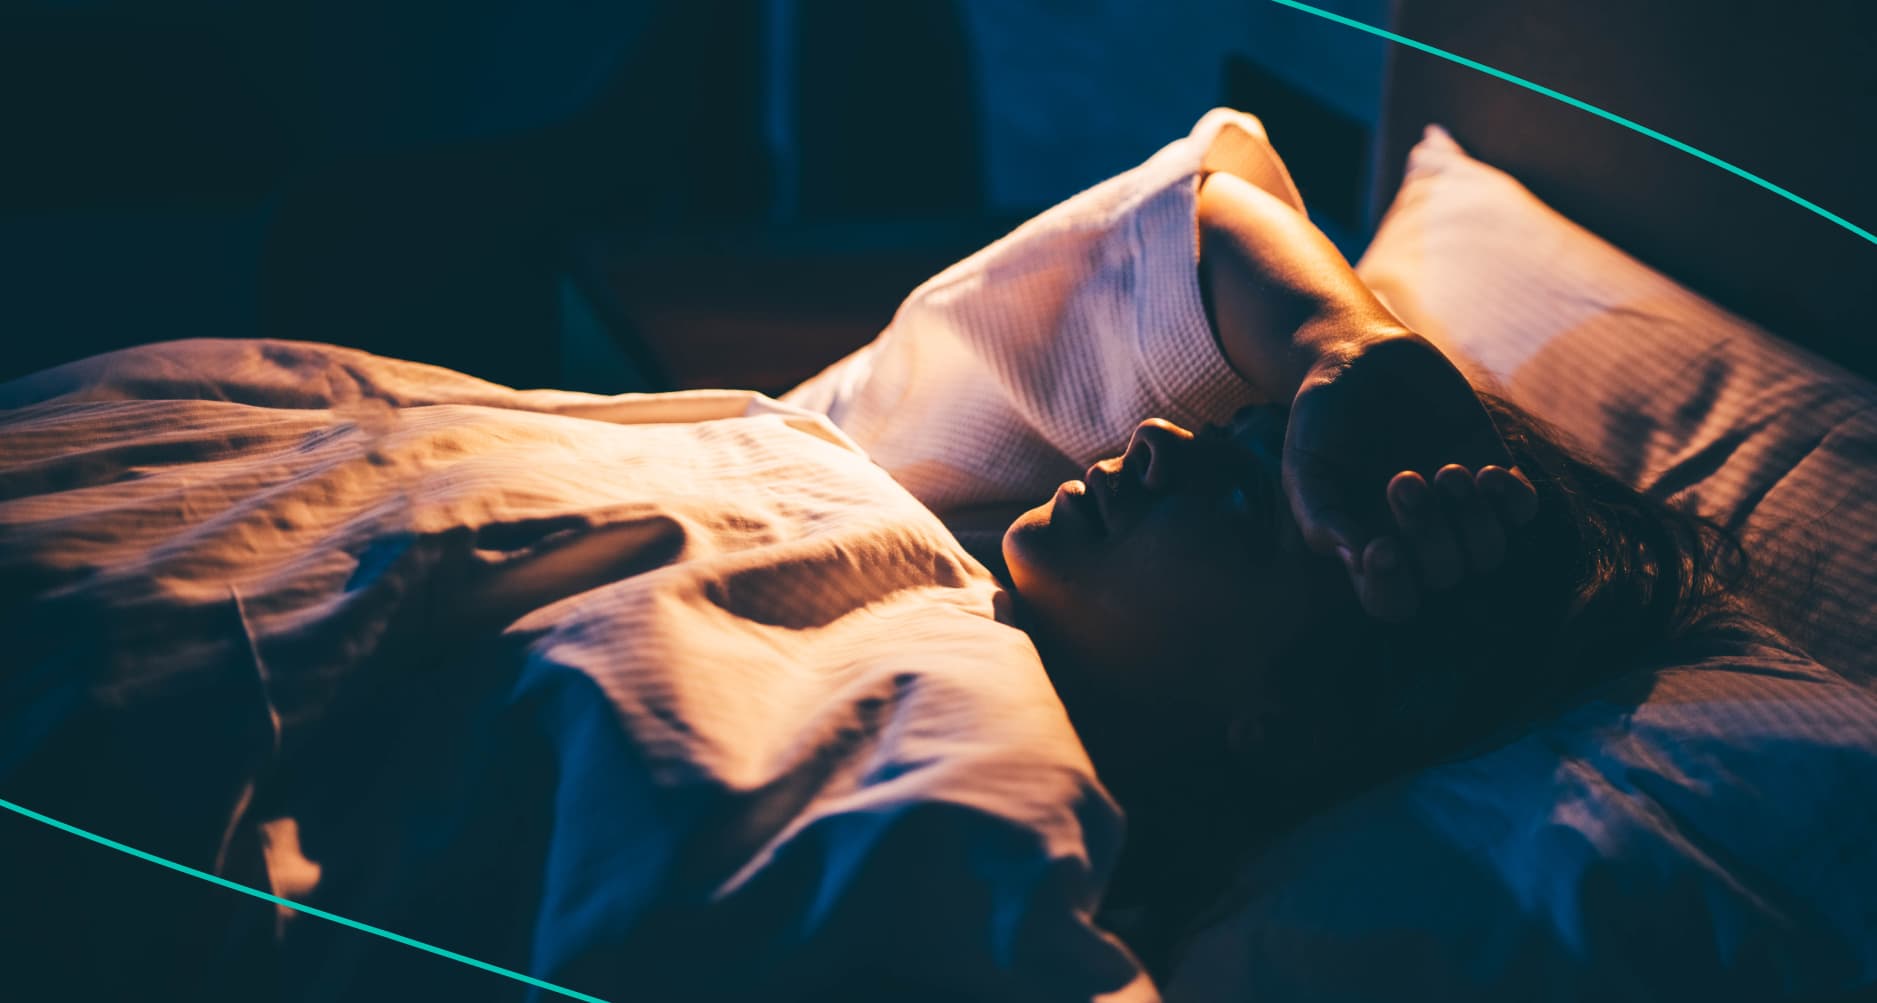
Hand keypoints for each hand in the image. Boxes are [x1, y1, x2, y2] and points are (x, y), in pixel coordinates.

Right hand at [1282, 335, 1539, 620]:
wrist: (1361, 357)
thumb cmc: (1322, 416)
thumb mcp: (1304, 462)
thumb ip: (1319, 513)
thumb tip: (1355, 560)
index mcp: (1370, 547)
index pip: (1390, 602)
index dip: (1392, 587)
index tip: (1382, 546)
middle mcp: (1418, 538)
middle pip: (1445, 577)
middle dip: (1428, 532)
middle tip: (1402, 477)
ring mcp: (1460, 509)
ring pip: (1489, 554)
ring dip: (1472, 520)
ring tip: (1446, 471)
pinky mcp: (1493, 472)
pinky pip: (1523, 512)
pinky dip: (1510, 500)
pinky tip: (1485, 470)